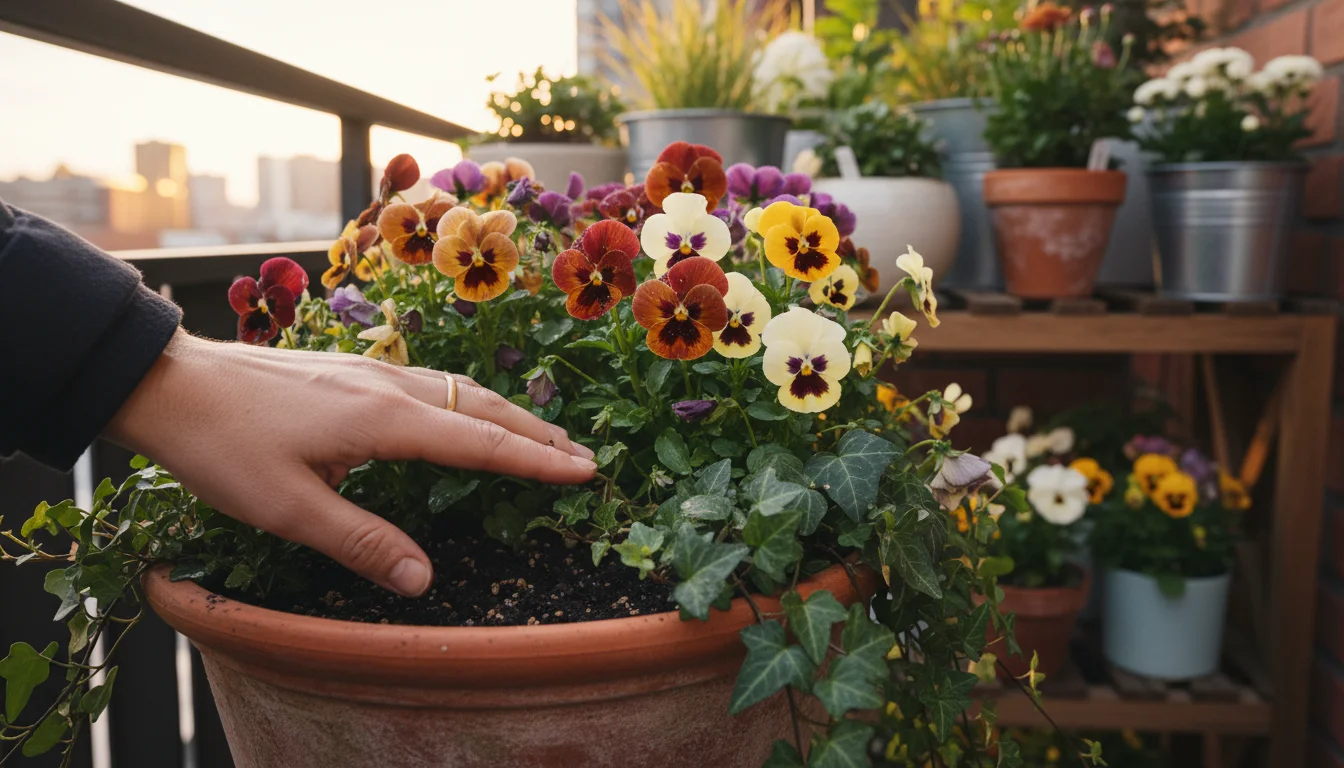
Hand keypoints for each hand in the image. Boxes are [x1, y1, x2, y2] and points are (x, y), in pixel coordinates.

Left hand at [105, 329, 595, 596]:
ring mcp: (370, 373)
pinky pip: (432, 382)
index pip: (478, 443)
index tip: (584, 471)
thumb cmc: (223, 448)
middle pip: (480, 407)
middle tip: (581, 455)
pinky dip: (470, 401)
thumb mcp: (287, 509)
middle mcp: (387, 387)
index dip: (534, 460)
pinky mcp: (350, 371)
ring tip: (541, 435)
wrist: (171, 384)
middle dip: (535, 433)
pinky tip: (463, 411)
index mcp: (382, 420)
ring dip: (506, 414)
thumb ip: (361, 542)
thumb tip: (424, 581)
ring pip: (458, 389)